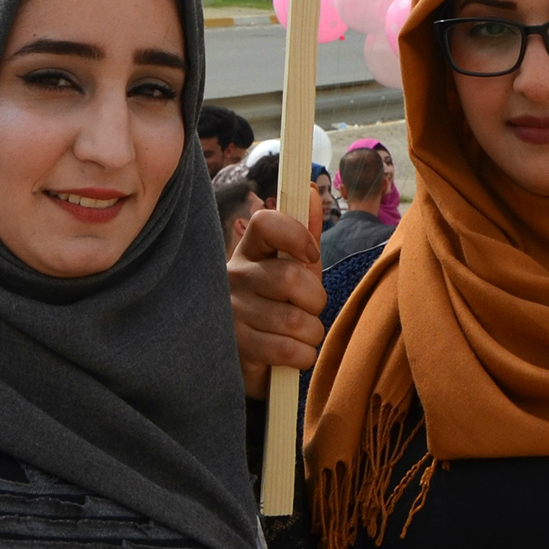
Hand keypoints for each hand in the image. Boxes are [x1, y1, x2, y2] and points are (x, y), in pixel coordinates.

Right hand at [228, 201, 326, 399]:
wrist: (253, 359)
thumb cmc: (277, 305)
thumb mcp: (293, 268)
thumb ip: (304, 233)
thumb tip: (310, 190)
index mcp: (249, 250)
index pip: (265, 223)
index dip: (296, 235)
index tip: (311, 255)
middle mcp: (234, 275)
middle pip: (292, 278)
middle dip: (316, 300)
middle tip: (309, 309)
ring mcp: (232, 311)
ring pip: (295, 320)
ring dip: (312, 333)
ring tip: (301, 335)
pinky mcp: (236, 347)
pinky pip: (287, 349)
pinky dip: (304, 355)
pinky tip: (295, 353)